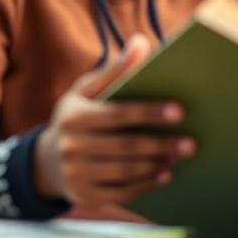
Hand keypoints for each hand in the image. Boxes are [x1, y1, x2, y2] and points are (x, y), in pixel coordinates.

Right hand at [33, 35, 195, 207]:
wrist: (46, 161)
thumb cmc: (78, 115)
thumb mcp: (88, 90)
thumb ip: (116, 69)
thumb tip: (142, 41)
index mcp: (74, 116)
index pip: (118, 114)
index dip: (150, 113)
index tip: (180, 112)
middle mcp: (71, 147)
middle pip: (124, 146)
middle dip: (160, 144)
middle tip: (191, 143)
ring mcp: (76, 174)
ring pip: (124, 171)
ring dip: (156, 164)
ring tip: (181, 156)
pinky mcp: (84, 196)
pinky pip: (119, 192)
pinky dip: (145, 184)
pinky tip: (165, 174)